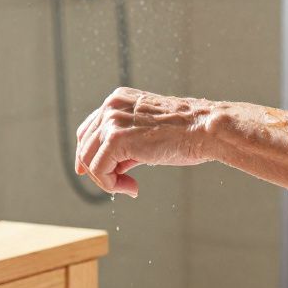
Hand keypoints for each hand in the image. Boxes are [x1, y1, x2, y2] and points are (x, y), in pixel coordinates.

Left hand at [74, 87, 212, 197]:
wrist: (203, 128)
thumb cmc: (185, 132)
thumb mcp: (148, 132)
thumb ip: (126, 145)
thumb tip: (112, 168)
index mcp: (118, 99)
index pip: (89, 129)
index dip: (87, 154)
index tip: (96, 173)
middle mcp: (111, 105)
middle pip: (85, 146)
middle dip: (99, 171)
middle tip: (122, 185)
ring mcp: (112, 120)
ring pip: (88, 160)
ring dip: (107, 180)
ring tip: (130, 186)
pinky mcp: (116, 138)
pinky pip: (99, 170)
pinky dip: (111, 185)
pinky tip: (132, 187)